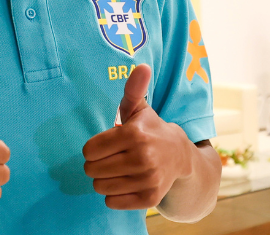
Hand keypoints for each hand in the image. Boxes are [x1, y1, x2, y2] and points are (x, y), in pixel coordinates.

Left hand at [82, 64, 195, 209]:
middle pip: (92, 170)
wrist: (180, 157)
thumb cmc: (150, 130)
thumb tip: (142, 66)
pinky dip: (114, 195)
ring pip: (100, 187)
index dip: (93, 149)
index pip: (89, 150)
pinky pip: (112, 202)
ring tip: (118, 170)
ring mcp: (147, 179)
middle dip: (96, 165)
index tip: (106, 145)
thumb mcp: (139, 108)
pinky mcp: (149, 198)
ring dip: (104, 180)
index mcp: (134, 134)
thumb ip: (133, 88)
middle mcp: (142, 158)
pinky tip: (126, 183)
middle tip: (112, 159)